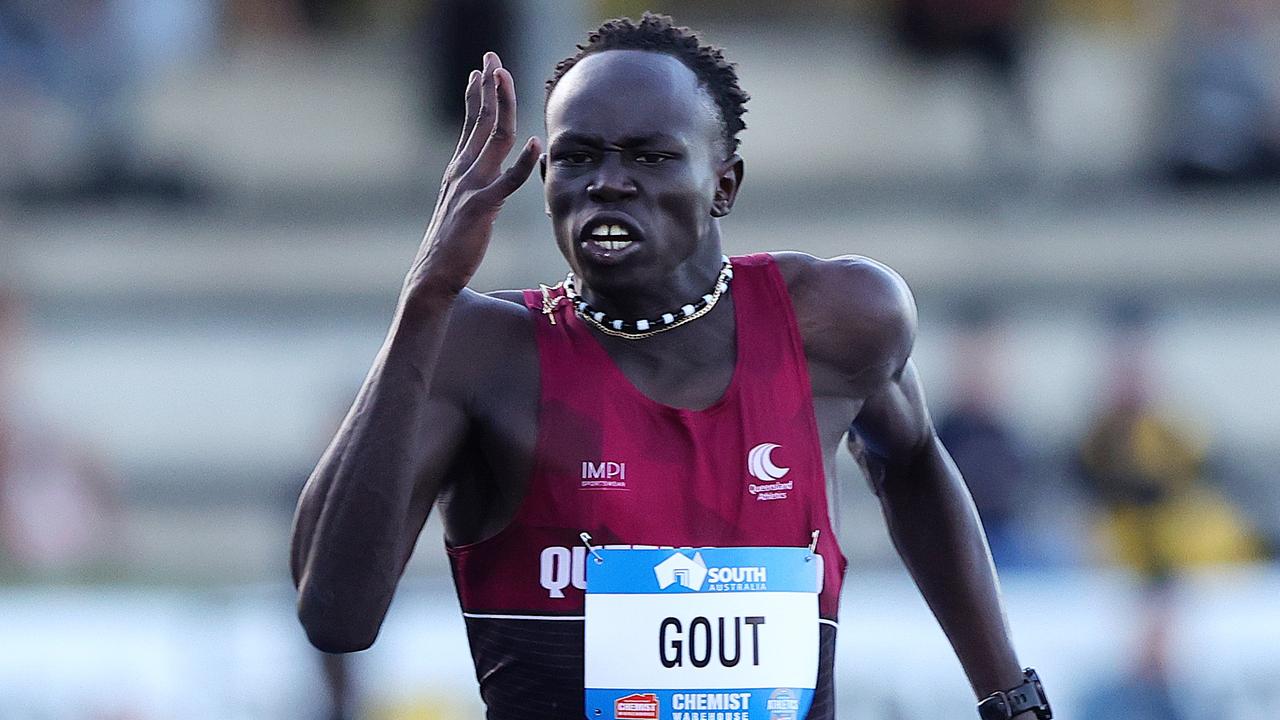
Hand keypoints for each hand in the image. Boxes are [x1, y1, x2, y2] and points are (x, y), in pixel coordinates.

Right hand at [405, 51, 540, 306]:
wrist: (433, 276)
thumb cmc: (452, 248)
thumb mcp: (464, 208)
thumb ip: (478, 187)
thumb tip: (492, 173)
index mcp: (459, 171)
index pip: (471, 125)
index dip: (478, 96)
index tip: (481, 70)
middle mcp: (463, 172)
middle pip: (482, 121)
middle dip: (489, 86)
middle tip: (492, 57)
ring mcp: (471, 187)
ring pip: (492, 138)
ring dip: (502, 105)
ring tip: (505, 77)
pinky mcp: (481, 208)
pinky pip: (507, 181)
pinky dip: (523, 162)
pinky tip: (537, 144)